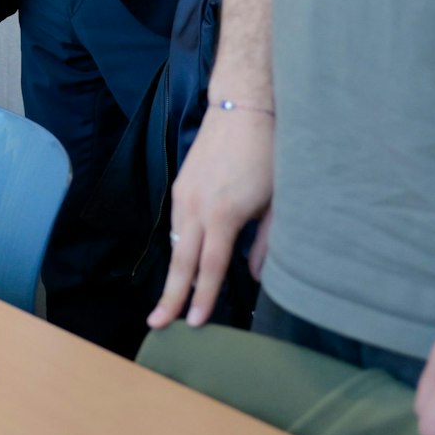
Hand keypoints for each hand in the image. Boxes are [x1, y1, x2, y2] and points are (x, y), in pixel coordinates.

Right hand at [148, 107, 274, 327]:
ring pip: (174, 244)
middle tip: (158, 325)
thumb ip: (265, 244)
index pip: (209, 268)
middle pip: (180, 262)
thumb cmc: (267, 155)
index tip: (194, 324)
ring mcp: (184, 195)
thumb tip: (252, 275)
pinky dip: (177, 248)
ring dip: (173, 274)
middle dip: (170, 296)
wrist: (241, 109)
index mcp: (222, 215)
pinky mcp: (181, 186)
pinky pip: (176, 225)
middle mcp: (195, 208)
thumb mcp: (276, 203)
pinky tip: (183, 262)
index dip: (201, 299)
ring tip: (169, 302)